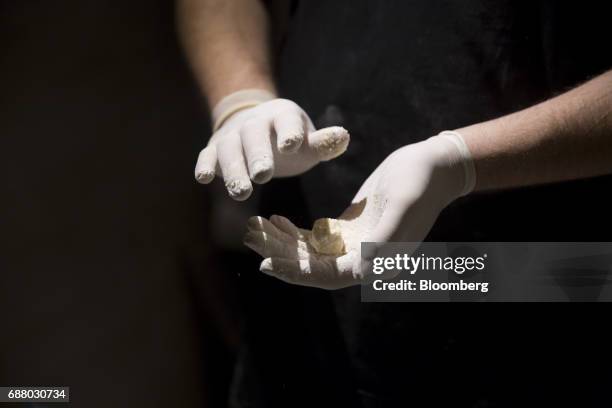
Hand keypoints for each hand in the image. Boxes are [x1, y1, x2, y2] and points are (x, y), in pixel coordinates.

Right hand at [195, 90, 349, 200]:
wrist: (253, 125)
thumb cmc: (288, 140)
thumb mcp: (308, 142)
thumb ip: (323, 143)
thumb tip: (344, 137)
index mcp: (282, 116)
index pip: (286, 122)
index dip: (289, 132)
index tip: (291, 145)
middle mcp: (254, 123)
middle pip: (254, 137)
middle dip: (258, 156)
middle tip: (263, 176)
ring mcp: (232, 135)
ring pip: (230, 149)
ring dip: (234, 170)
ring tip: (242, 193)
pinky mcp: (214, 148)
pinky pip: (208, 154)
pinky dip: (205, 164)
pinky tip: (204, 177)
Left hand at [243, 132, 474, 288]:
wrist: (432, 166)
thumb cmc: (420, 184)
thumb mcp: (403, 207)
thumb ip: (386, 241)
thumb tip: (364, 273)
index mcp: (375, 261)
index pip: (327, 276)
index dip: (296, 273)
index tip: (266, 263)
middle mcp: (362, 259)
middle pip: (312, 265)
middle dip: (280, 254)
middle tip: (251, 237)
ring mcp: (355, 245)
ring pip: (310, 252)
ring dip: (282, 243)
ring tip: (256, 227)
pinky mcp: (351, 229)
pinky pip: (316, 237)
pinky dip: (295, 232)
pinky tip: (277, 219)